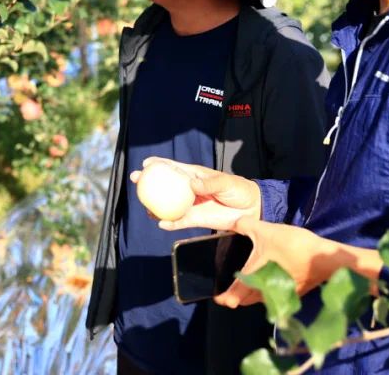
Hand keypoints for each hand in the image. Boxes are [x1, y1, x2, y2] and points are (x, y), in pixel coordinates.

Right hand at [128, 157, 260, 231]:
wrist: (251, 209)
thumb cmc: (239, 190)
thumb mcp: (225, 182)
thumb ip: (209, 184)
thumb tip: (192, 185)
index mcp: (195, 176)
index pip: (174, 168)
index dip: (159, 164)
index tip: (146, 164)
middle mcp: (189, 190)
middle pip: (165, 186)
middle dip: (149, 184)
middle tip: (137, 182)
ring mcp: (191, 205)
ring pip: (168, 205)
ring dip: (156, 206)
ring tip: (146, 207)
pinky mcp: (195, 219)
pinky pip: (179, 222)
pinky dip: (170, 223)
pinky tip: (162, 224)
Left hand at [213, 217, 382, 308]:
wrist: (325, 259)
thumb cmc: (293, 246)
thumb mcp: (266, 230)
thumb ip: (246, 225)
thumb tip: (234, 220)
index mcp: (256, 277)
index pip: (235, 294)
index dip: (225, 298)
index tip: (218, 298)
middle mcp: (267, 291)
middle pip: (247, 300)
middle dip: (237, 298)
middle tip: (230, 291)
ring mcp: (282, 295)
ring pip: (261, 300)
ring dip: (253, 296)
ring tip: (249, 284)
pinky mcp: (294, 294)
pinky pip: (275, 298)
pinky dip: (268, 293)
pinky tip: (270, 282)